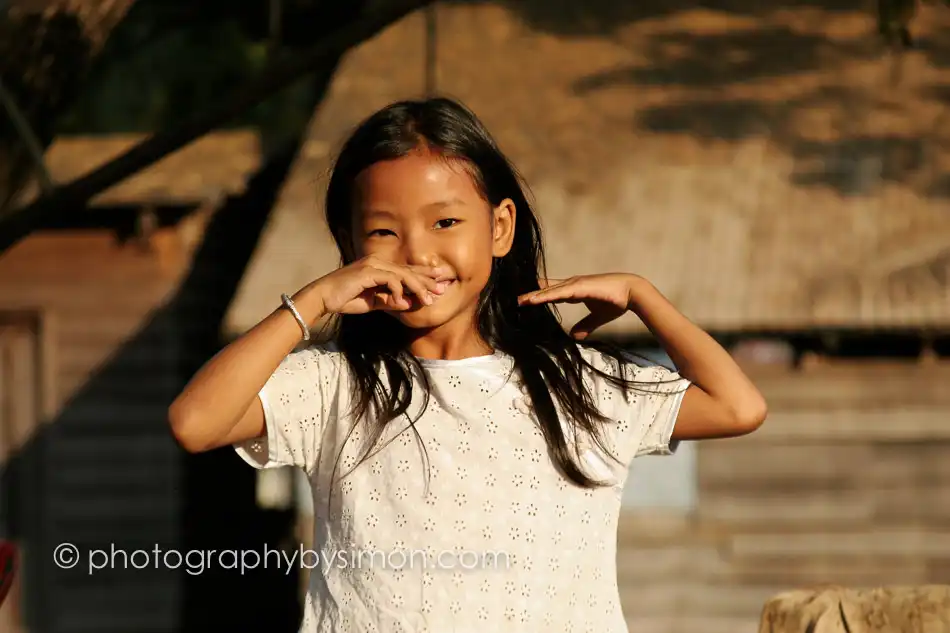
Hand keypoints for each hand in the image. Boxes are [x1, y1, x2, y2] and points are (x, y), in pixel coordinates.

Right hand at [307, 255, 449, 315]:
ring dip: (418, 287)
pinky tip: (402, 302)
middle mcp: (378, 261)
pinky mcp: (368, 271)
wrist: (323, 298)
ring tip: (429, 299)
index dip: (423, 276)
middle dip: (427, 279)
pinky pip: (390, 279)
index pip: (406, 271)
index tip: (438, 284)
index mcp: (380, 267)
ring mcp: (373, 264)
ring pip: (403, 274)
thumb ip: (390, 301)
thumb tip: (409, 303)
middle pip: (408, 269)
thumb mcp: (373, 302)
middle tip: (442, 288)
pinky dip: (398, 291)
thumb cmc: (345, 299)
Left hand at [517, 273, 641, 338]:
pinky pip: (558, 293)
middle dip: (531, 295)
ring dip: (533, 296)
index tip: (525, 301)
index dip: (539, 296)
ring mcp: (575, 284)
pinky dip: (545, 296)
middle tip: (514, 300)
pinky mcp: (579, 287)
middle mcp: (572, 284)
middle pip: (546, 290)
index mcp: (574, 290)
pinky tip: (533, 300)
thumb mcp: (596, 317)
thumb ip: (585, 326)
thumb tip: (574, 337)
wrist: (632, 292)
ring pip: (549, 291)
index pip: (551, 293)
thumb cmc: (616, 301)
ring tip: (518, 301)